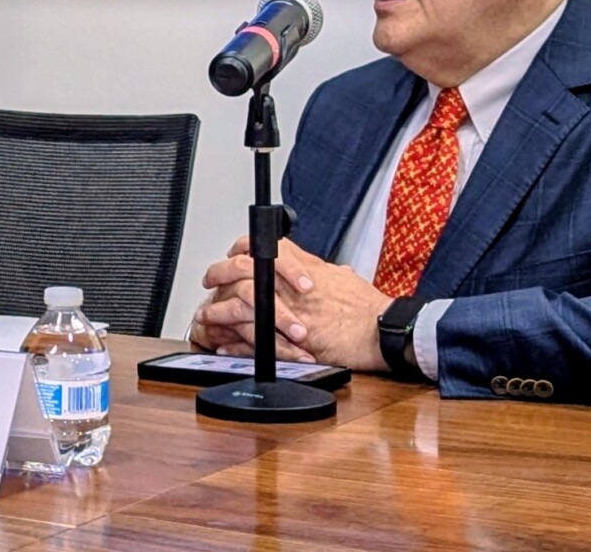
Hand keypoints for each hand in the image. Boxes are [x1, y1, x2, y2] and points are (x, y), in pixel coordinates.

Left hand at [188, 236, 392, 371]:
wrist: (383, 330)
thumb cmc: (369, 308)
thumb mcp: (343, 278)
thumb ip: (324, 272)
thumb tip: (318, 271)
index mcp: (305, 267)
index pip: (266, 246)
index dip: (242, 249)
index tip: (231, 257)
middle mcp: (293, 285)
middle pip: (245, 269)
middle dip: (220, 275)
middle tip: (210, 281)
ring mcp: (290, 310)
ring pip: (242, 303)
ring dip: (220, 311)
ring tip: (207, 317)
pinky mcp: (292, 338)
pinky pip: (254, 338)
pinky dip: (236, 342)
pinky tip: (224, 344)